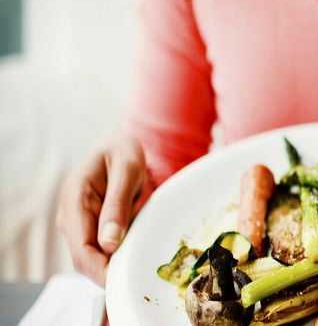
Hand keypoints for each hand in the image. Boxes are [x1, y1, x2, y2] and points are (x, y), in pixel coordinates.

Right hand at [56, 129, 152, 286]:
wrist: (118, 145)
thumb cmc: (123, 152)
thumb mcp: (127, 171)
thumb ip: (118, 205)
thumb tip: (109, 244)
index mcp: (75, 199)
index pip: (81, 248)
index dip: (100, 270)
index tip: (124, 279)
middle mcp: (70, 216)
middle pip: (84, 258)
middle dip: (109, 270)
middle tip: (140, 271)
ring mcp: (77, 223)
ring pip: (93, 257)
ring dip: (115, 260)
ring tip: (140, 253)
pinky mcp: (88, 227)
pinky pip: (101, 249)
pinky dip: (117, 253)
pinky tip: (134, 248)